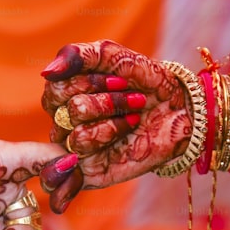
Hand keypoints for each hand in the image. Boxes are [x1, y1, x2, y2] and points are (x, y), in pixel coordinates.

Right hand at [39, 40, 192, 212]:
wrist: (183, 109)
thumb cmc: (146, 81)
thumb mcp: (113, 56)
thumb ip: (77, 56)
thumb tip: (46, 73)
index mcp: (65, 99)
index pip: (54, 91)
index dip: (88, 82)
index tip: (121, 79)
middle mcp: (66, 127)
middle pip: (65, 111)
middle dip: (107, 100)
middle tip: (135, 98)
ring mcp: (77, 152)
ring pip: (76, 134)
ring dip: (114, 119)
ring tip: (135, 117)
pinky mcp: (90, 173)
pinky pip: (81, 157)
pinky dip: (108, 136)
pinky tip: (128, 130)